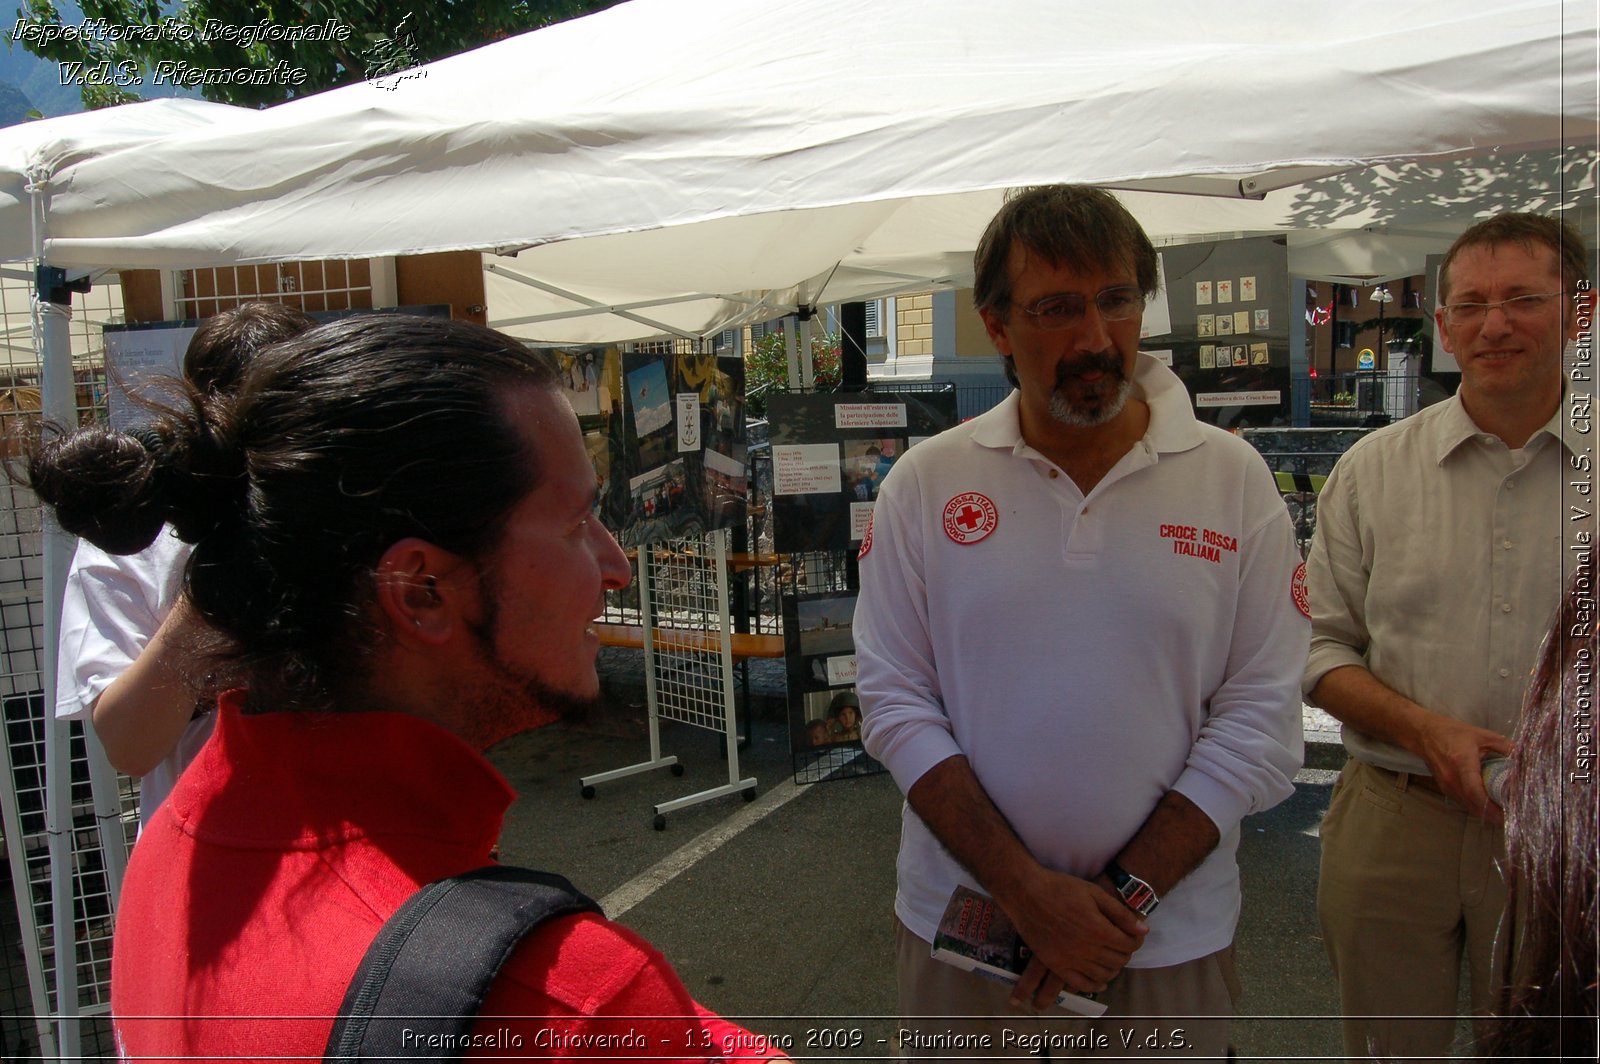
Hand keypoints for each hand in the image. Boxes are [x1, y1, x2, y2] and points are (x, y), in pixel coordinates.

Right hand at [1002, 869, 1146, 1005]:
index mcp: (1098, 929)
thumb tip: (1144, 930)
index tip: (1134, 936)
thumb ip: (1120, 914)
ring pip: (1102, 975)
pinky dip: (1094, 985)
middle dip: (1125, 954)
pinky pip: (1080, 983)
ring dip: (1112, 969)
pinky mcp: (1056, 964)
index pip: (1128, 945)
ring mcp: (1070, 959)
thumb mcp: (1094, 893)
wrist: (1026, 893)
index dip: (1135, 941)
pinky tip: (1099, 982)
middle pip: (1117, 961)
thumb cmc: (1061, 888)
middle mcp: (1087, 949)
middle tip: (1123, 946)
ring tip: (1112, 959)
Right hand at [1415, 716, 1512, 823]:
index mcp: (1462, 764)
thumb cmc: (1453, 732)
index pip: (1475, 792)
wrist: (1424, 733)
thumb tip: (1527, 756)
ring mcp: (1446, 785)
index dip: (1491, 806)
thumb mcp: (1482, 735)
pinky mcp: (1444, 788)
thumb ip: (1505, 746)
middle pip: (1473, 805)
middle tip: (1513, 817)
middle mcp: (1452, 779)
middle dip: (1493, 815)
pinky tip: (1488, 806)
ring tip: (1504, 814)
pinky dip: (1476, 807)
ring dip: (1485, 813)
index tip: (1508, 813)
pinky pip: (1462, 803)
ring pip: (1468, 807)